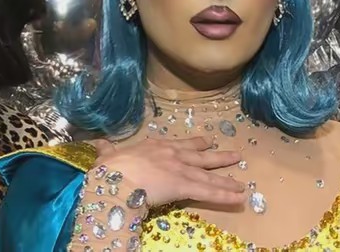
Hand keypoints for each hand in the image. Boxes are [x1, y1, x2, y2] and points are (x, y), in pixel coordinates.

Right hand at [90, 137, 245, 207]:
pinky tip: (238, 196)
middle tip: (235, 156)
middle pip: (201, 157)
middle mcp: (173, 154)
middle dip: (218, 157)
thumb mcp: (108, 156)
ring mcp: (180, 168)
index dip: (196, 144)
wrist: (113, 177)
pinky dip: (224, 194)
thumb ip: (107, 150)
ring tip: (241, 185)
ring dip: (226, 180)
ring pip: (208, 175)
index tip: (207, 142)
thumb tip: (98, 144)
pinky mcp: (183, 184)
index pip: (181, 145)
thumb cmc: (109, 168)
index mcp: (156, 146)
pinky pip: (207, 191)